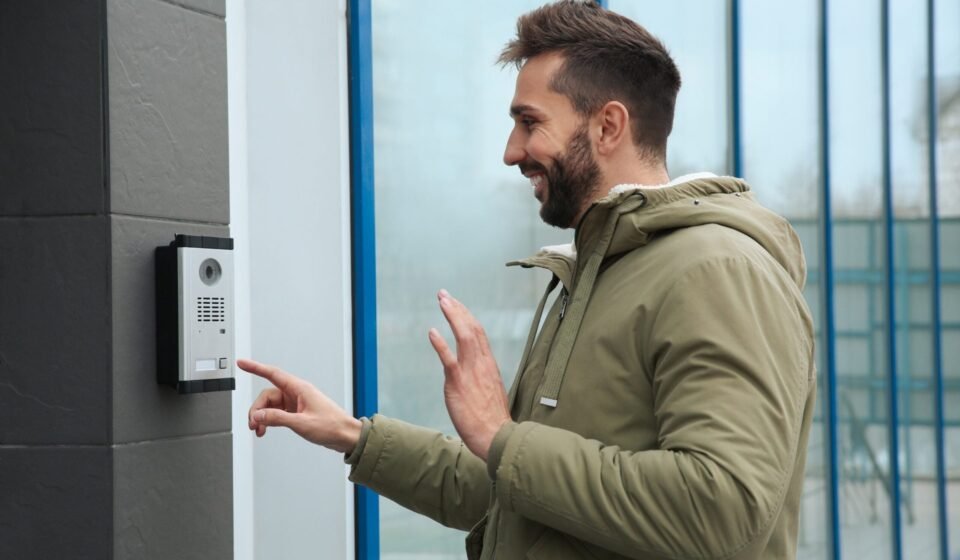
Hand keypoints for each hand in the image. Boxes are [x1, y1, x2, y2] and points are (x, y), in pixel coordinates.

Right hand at [239, 358, 361, 453]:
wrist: (345, 435)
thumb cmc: (331, 426)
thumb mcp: (302, 423)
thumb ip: (278, 418)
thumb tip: (258, 415)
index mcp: (299, 388)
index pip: (272, 374)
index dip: (255, 368)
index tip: (242, 364)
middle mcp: (296, 393)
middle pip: (267, 396)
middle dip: (257, 409)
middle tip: (253, 424)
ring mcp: (296, 403)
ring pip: (271, 406)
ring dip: (262, 417)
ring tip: (259, 430)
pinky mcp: (297, 412)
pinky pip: (277, 413)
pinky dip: (270, 421)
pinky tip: (266, 429)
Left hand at [428, 290, 510, 460]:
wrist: (497, 438)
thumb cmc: (493, 422)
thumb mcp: (490, 393)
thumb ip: (481, 380)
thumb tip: (474, 377)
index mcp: (489, 366)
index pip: (478, 334)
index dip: (466, 316)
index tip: (456, 304)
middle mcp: (482, 364)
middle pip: (471, 328)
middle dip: (457, 309)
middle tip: (444, 294)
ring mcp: (471, 373)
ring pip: (464, 336)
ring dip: (452, 315)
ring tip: (442, 300)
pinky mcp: (459, 384)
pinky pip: (449, 360)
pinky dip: (441, 344)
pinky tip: (432, 331)